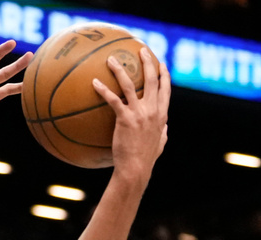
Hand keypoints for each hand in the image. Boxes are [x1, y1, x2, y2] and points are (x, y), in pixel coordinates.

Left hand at [94, 47, 169, 179]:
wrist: (136, 168)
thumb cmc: (146, 159)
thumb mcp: (160, 144)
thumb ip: (163, 132)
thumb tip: (165, 128)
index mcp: (162, 115)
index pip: (166, 90)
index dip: (164, 75)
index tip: (161, 64)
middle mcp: (153, 110)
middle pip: (152, 80)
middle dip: (148, 62)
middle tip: (141, 50)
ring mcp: (139, 113)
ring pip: (130, 84)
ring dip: (120, 69)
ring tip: (111, 59)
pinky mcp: (125, 119)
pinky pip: (112, 100)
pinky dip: (103, 89)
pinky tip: (94, 82)